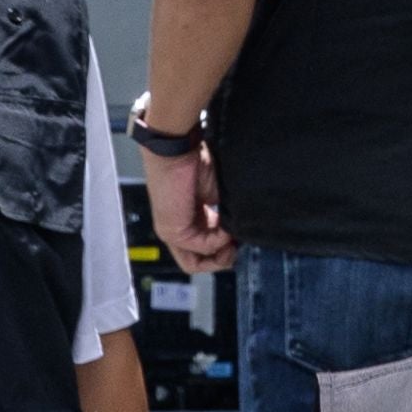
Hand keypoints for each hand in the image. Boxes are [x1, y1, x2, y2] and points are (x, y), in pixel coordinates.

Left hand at [142, 141, 234, 273]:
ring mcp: (171, 232)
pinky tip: (226, 227)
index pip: (202, 250)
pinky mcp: (172, 231)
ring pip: (194, 263)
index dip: (223, 250)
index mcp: (188, 219)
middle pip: (197, 263)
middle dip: (222, 260)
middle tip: (237, 247)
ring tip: (232, 239)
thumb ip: (224, 218)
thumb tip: (239, 234)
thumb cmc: (194, 160)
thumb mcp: (217, 195)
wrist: (178, 148)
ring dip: (219, 255)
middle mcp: (176, 229)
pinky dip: (218, 241)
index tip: (238, 239)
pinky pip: (200, 248)